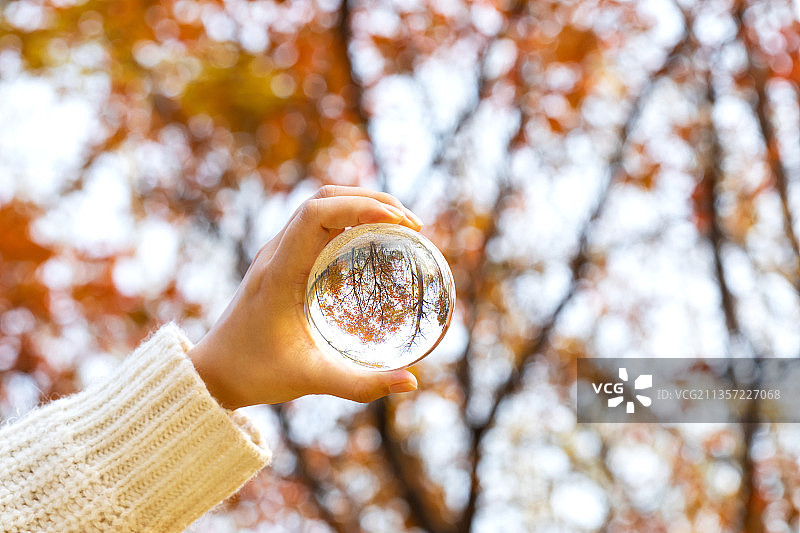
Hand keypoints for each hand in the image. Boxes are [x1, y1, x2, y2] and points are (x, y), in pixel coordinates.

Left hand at [188, 186, 422, 408]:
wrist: (213, 373)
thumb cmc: (256, 375)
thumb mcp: (311, 382)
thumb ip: (362, 385)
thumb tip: (411, 383)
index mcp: (279, 272)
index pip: (316, 214)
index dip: (359, 206)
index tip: (398, 221)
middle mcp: (275, 253)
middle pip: (323, 198)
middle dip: (371, 199)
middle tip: (412, 224)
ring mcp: (276, 253)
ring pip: (319, 205)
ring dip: (360, 204)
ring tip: (400, 225)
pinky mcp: (280, 260)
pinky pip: (315, 223)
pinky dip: (348, 218)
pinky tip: (373, 240)